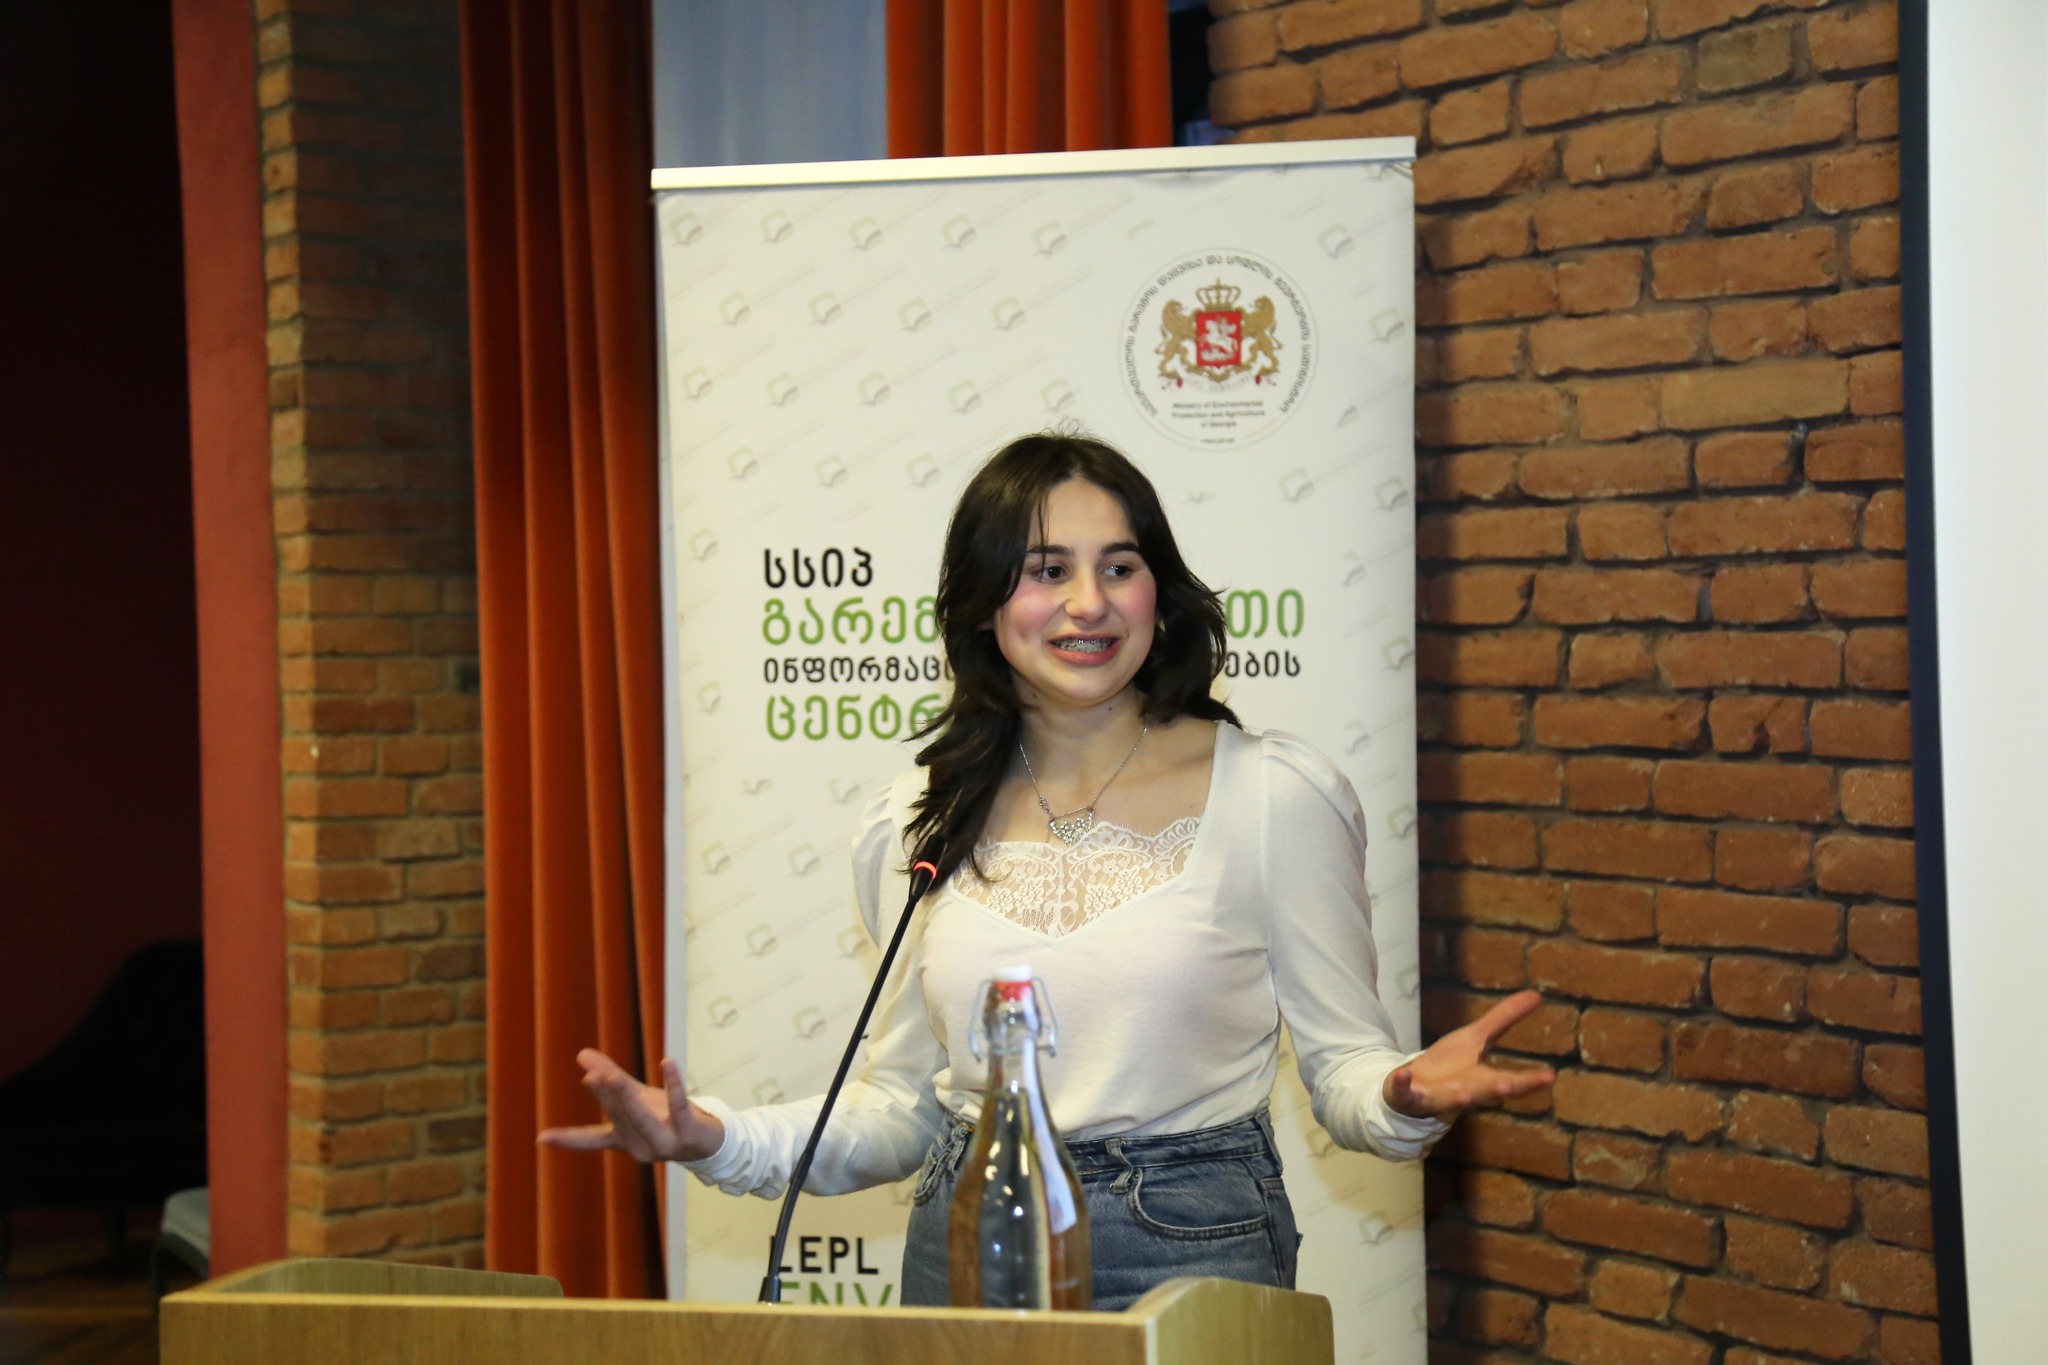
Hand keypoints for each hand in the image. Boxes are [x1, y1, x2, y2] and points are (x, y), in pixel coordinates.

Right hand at [536, 1050, 726, 1163]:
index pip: (592, 1139)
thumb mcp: (637, 1097)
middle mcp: (642, 1145)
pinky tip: (667, 1061)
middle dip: (605, 1097)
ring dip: (626, 1097)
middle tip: (590, 1076)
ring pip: (642, 1117)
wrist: (708, 1142)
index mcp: (625, 1139)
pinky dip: (673, 1084)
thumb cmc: (665, 1118)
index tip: (541, 1138)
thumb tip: (581, 1054)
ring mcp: (665, 1141)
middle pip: (620, 1117)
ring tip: (611, 1075)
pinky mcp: (688, 1131)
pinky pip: (679, 1106)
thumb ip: (609, 1079)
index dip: (568, 1139)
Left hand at [1383, 990, 1556, 1119]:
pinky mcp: (1406, 1095)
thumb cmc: (1450, 1066)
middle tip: (1508, 1086)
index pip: (1510, 1081)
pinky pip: (1403, 1091)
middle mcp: (1462, 1092)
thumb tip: (1537, 995)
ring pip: (1446, 1100)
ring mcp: (1433, 1096)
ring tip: (1465, 1095)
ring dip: (1456, 1097)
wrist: (1410, 1091)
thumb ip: (1504, 1019)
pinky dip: (1402, 1084)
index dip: (1529, 1080)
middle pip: (1481, 1092)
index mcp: (1481, 1080)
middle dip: (1494, 1090)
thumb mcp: (1475, 1038)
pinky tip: (1402, 1074)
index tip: (1550, 1076)